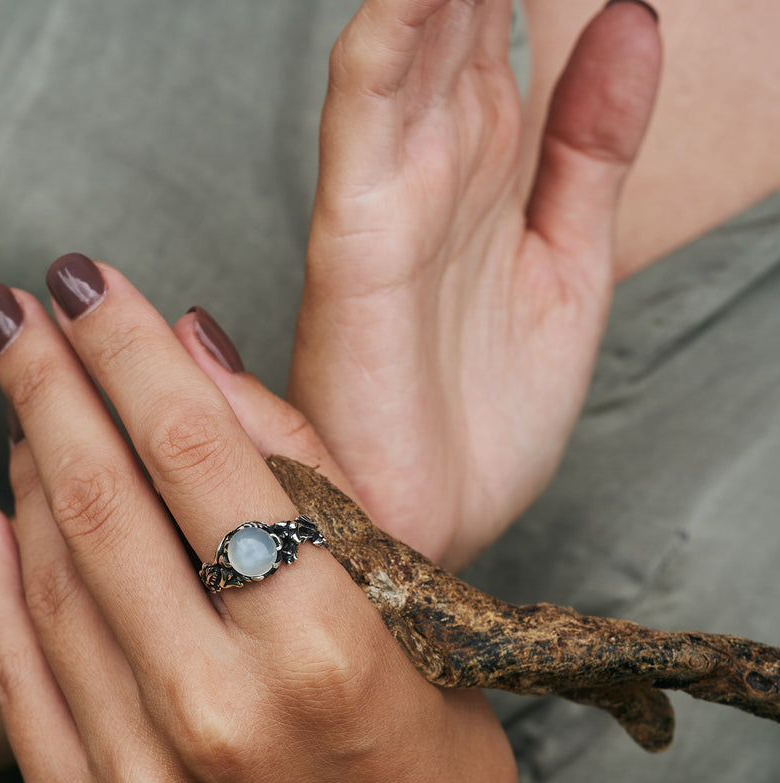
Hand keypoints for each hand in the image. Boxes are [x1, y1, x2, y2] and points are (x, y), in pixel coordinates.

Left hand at [0, 257, 654, 782]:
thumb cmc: (439, 760)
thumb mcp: (408, 604)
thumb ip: (304, 468)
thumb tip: (199, 349)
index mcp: (326, 644)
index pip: (198, 451)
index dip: (130, 349)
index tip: (86, 280)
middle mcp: (223, 713)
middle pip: (105, 501)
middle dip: (48, 383)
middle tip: (13, 311)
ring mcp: (146, 781)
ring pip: (52, 580)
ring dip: (26, 471)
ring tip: (24, 403)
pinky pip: (19, 680)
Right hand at [289, 0, 661, 566]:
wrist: (434, 520)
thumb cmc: (487, 416)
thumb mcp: (574, 265)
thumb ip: (594, 141)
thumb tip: (630, 16)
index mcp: (492, 167)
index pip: (507, 13)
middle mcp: (440, 160)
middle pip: (461, 0)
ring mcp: (398, 189)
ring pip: (414, 26)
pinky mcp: (362, 236)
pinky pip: (371, 102)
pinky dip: (397, 22)